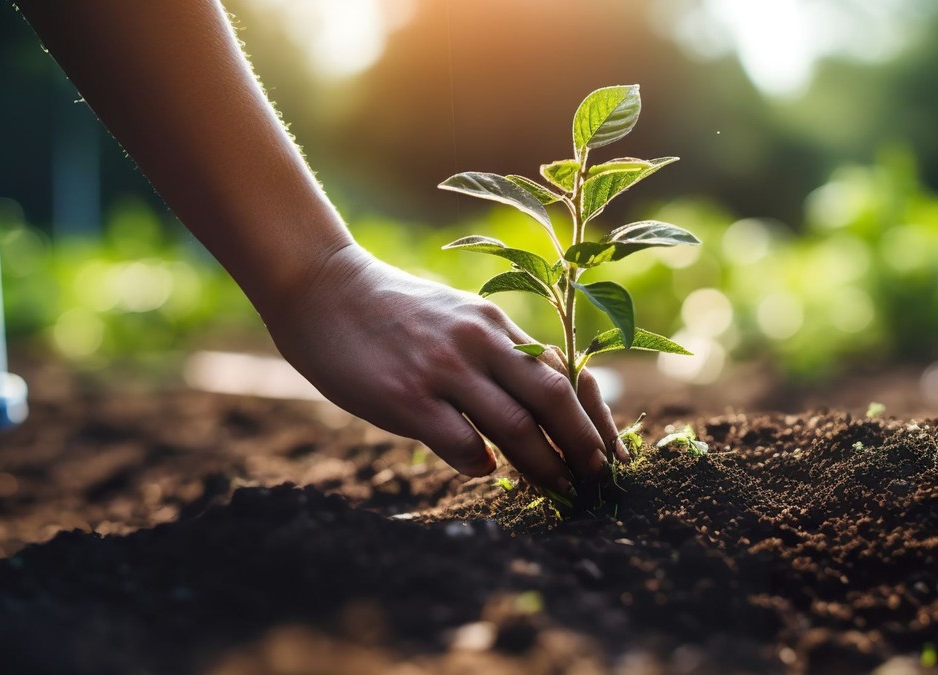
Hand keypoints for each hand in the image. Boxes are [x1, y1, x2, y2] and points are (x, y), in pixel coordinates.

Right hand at [262, 245, 625, 493]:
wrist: (323, 290)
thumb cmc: (393, 312)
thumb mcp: (456, 317)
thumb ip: (495, 353)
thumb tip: (537, 400)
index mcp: (495, 324)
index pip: (566, 372)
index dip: (597, 416)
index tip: (614, 452)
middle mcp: (479, 343)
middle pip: (554, 400)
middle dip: (584, 445)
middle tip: (598, 480)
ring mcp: (444, 370)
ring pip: (517, 428)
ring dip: (545, 467)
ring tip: (560, 490)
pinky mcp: (407, 398)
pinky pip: (461, 444)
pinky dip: (480, 465)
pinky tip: (482, 471)